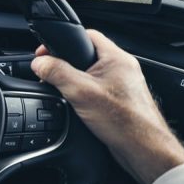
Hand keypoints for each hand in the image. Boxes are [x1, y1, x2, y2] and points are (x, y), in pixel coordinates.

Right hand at [31, 29, 183, 183]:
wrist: (143, 148)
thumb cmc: (124, 120)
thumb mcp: (81, 92)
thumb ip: (57, 73)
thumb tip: (39, 63)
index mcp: (117, 58)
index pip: (87, 35)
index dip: (62, 41)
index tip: (45, 54)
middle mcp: (122, 69)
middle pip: (87, 55)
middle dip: (66, 64)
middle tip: (52, 75)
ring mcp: (122, 85)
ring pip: (91, 74)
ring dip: (75, 82)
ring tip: (66, 93)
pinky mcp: (120, 101)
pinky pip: (97, 90)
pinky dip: (84, 95)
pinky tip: (78, 107)